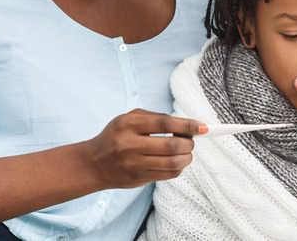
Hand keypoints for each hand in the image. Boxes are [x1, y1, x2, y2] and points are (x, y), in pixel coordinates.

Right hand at [82, 109, 206, 189]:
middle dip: (190, 142)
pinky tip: (177, 161)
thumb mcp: (128, 119)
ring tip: (187, 151)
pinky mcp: (139, 179)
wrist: (94, 164)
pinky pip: (169, 175)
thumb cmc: (115, 136)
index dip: (187, 124)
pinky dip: (179, 167)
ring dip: (187, 157)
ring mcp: (135, 164)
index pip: (165, 123)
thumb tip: (186, 124)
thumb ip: (155, 118)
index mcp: (128, 125)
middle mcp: (130, 145)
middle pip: (172, 145)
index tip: (202, 127)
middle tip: (192, 140)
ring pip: (173, 163)